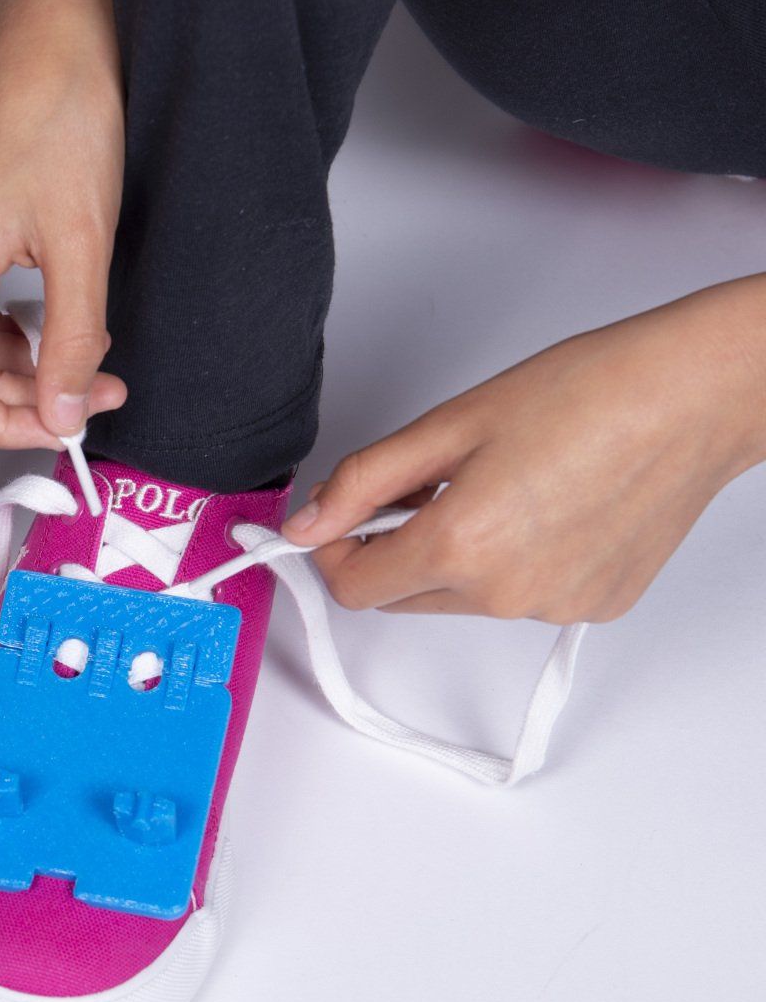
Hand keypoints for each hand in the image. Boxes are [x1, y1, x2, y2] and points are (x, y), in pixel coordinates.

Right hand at [0, 0, 127, 447]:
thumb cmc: (56, 103)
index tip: (62, 425)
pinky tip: (46, 315)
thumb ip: (72, 341)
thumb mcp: (82, 242)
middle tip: (94, 390)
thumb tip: (63, 411)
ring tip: (81, 354)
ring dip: (16, 360)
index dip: (5, 427)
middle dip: (25, 394)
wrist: (46, 24)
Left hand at [285, 277, 765, 623]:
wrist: (695, 396)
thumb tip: (306, 525)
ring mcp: (556, 608)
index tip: (345, 517)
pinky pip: (522, 597)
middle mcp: (507, 594)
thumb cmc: (587, 393)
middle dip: (396, 548)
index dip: (336, 550)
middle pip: (404, 598)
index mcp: (462, 547)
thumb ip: (363, 482)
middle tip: (431, 483)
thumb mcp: (449, 425)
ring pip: (462, 599)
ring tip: (505, 485)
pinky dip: (516, 562)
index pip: (354, 589)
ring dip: (458, 556)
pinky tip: (549, 506)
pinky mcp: (594, 608)